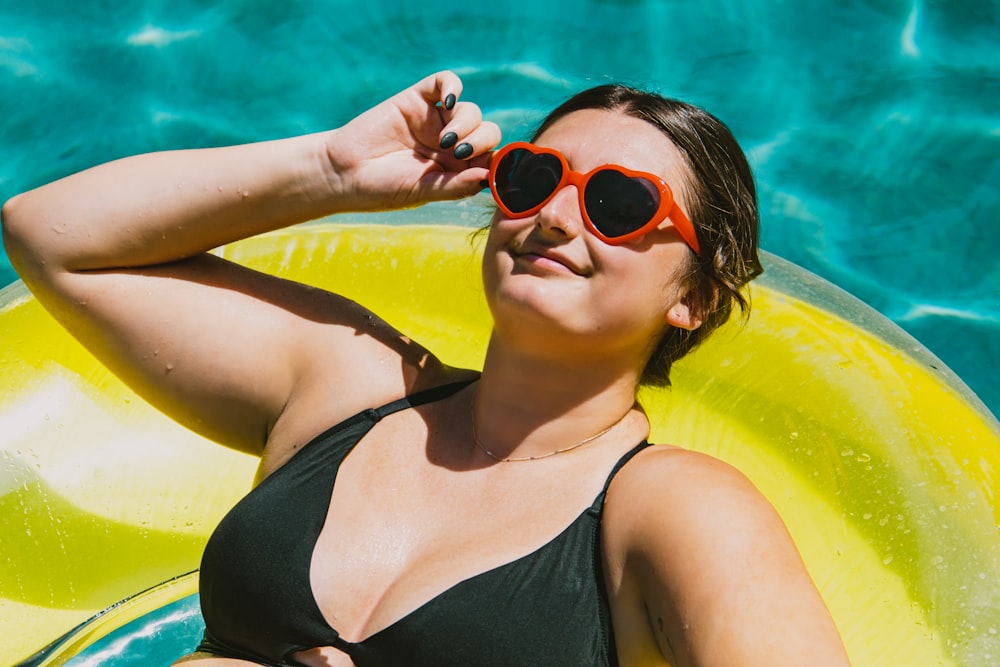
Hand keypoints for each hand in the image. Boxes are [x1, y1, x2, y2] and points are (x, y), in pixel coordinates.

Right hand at [323, 71, 501, 211]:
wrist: (344, 172)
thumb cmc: (383, 189)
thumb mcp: (423, 191)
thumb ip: (455, 185)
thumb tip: (487, 179)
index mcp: (457, 169)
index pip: (491, 158)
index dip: (497, 161)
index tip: (492, 169)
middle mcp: (451, 144)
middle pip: (487, 133)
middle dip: (481, 141)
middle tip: (458, 152)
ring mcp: (435, 120)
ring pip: (470, 110)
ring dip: (466, 123)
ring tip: (444, 141)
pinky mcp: (417, 99)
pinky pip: (445, 82)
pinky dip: (452, 87)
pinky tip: (447, 101)